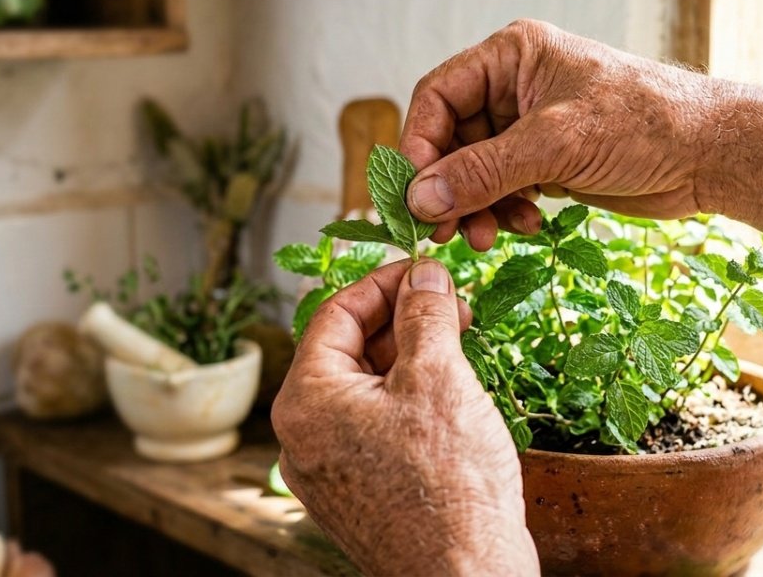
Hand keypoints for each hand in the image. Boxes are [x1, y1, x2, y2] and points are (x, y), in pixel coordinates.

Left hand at [271, 259, 538, 575]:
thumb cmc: (449, 486)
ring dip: (409, 359)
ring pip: (364, 389)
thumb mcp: (438, 377)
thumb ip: (424, 314)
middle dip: (401, 321)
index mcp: (305, 401)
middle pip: (347, 351)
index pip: (334, 313)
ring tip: (459, 343)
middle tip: (452, 305)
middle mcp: (303, 436)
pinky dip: (408, 399)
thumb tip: (423, 274)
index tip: (425, 270)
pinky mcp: (358, 493)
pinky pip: (374, 427)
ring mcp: (328, 470)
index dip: (384, 283)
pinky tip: (450, 393)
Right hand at [401, 19, 722, 249]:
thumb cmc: (643, 123)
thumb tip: (420, 198)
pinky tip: (524, 226)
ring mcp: (531, 125)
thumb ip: (484, 171)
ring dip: (475, 206)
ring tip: (488, 237)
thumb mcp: (556, 144)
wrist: (710, 153)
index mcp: (512, 55)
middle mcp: (514, 86)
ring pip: (475, 169)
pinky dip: (503, 210)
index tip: (415, 194)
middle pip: (451, 138)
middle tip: (447, 231)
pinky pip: (503, 187)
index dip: (420, 145)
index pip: (437, 96)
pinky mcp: (548, 160)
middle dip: (449, 186)